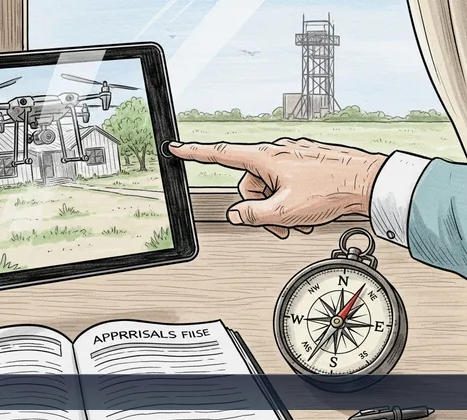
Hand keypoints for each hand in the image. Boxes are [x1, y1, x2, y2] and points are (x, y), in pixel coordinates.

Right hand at [168, 138, 386, 238]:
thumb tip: (236, 214)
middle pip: (250, 184)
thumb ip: (252, 215)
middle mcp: (277, 154)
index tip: (176, 148)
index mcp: (265, 159)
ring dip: (278, 209)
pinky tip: (307, 213)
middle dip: (260, 207)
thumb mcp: (283, 212)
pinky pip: (288, 186)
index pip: (221, 155)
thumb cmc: (330, 190)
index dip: (195, 153)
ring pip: (270, 188)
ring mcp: (293, 158)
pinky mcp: (307, 165)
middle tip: (278, 224)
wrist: (370, 182)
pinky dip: (293, 202)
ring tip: (298, 221)